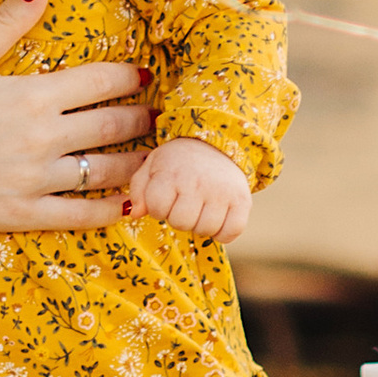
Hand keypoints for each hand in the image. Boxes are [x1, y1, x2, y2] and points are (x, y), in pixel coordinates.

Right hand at [0, 0, 151, 240]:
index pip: (99, 82)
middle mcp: (43, 138)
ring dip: (138, 163)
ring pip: (105, 171)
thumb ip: (8, 20)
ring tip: (158, 158)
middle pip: (110, 126)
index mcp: (31, 95)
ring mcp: (37, 179)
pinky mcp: (24, 213)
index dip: (128, 77)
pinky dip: (110, 211)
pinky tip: (131, 206)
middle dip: (141, 119)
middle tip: (161, 116)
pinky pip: (79, 214)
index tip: (146, 75)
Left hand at [121, 137, 251, 241]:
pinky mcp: (243, 201)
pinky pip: (231, 232)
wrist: (217, 143)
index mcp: (171, 173)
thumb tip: (134, 213)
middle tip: (184, 203)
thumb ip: (139, 190)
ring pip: (205, 230)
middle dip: (178, 218)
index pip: (157, 209)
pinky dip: (223, 232)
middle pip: (181, 223)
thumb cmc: (178, 161)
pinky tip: (217, 217)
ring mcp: (222, 192)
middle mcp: (197, 182)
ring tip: (200, 207)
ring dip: (200, 225)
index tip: (166, 196)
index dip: (158, 208)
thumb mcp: (152, 166)